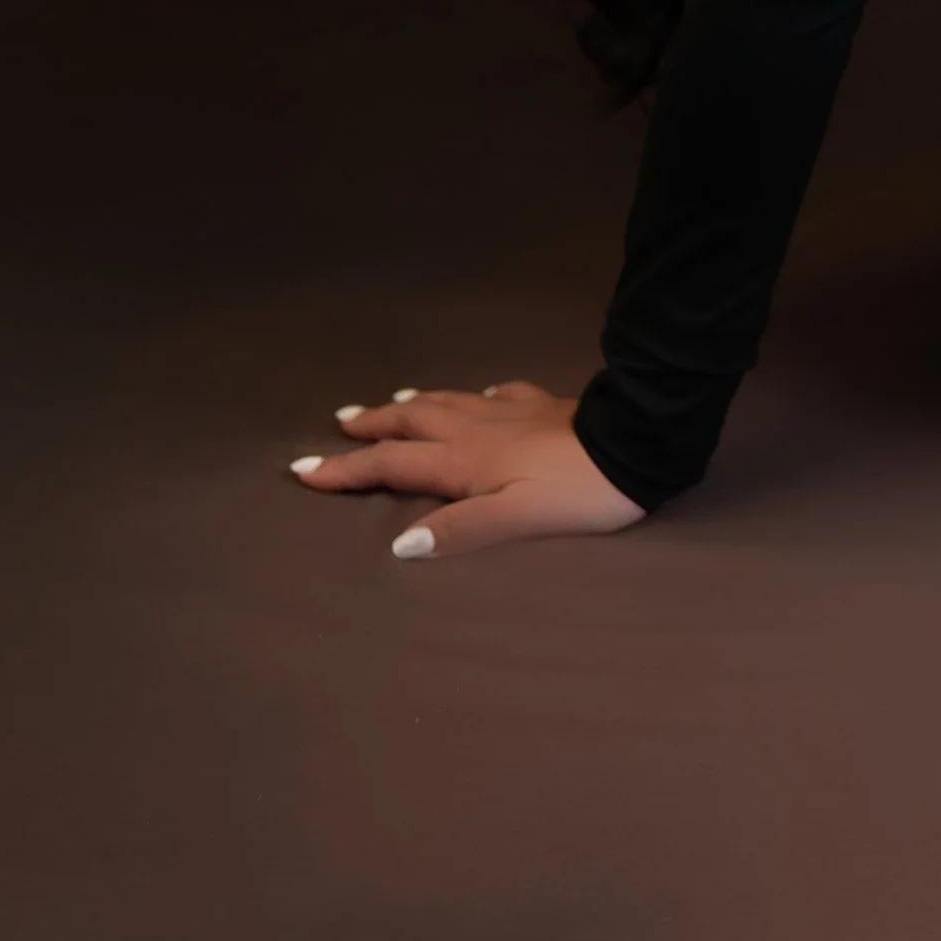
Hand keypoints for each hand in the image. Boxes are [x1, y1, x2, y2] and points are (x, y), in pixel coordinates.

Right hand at [286, 378, 646, 557]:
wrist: (636, 442)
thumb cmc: (578, 491)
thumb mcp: (518, 519)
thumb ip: (462, 530)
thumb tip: (401, 544)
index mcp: (465, 460)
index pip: (392, 465)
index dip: (347, 470)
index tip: (303, 470)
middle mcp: (478, 428)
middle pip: (412, 423)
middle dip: (371, 426)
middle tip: (338, 423)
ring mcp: (510, 411)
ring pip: (447, 402)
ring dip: (412, 405)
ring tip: (389, 403)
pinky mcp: (541, 405)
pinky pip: (494, 395)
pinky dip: (472, 397)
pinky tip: (479, 396)